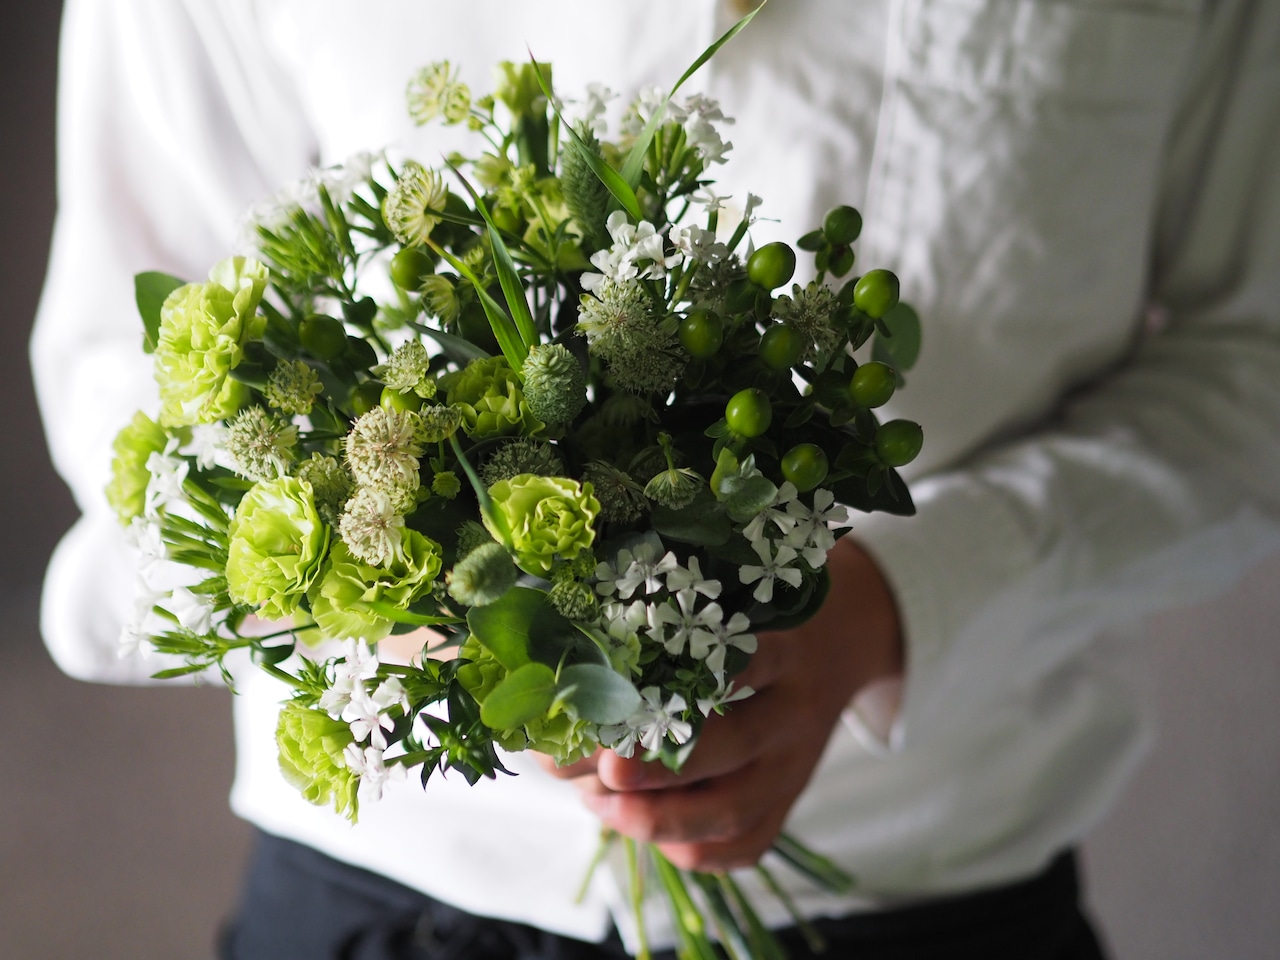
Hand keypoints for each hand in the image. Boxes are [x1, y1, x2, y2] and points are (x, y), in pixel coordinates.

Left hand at [541, 537, 902, 871]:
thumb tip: (569, 680)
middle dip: (658, 767)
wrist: (843, 638)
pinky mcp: (789, 802)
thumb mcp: (728, 597)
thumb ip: (666, 631)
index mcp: (780, 646)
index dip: (679, 687)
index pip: (738, 666)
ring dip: (659, 819)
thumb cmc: (756, 612)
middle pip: (733, 746)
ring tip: (600, 804)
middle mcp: (793, 710)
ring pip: (735, 810)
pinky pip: (745, 845)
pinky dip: (688, 849)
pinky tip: (637, 825)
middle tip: (601, 768)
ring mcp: (794, 765)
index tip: (618, 700)